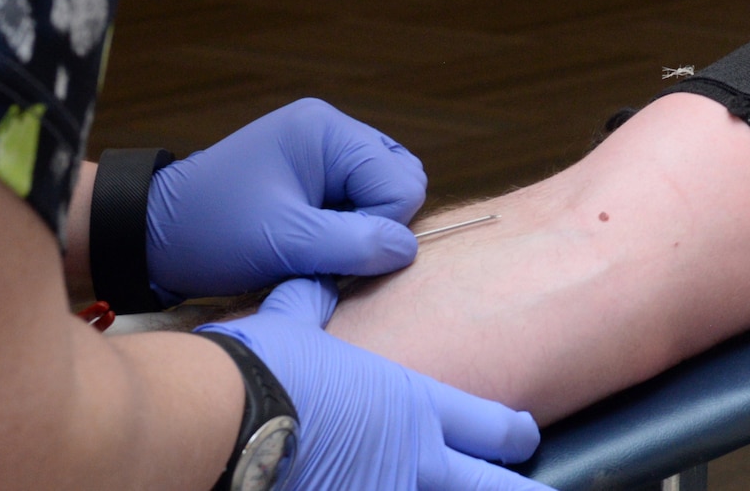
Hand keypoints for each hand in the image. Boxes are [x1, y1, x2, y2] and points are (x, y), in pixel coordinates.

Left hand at [148, 98, 427, 301]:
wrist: (149, 235)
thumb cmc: (210, 233)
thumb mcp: (282, 243)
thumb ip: (352, 244)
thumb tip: (406, 250)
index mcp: (325, 130)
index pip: (400, 182)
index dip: (378, 228)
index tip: (332, 255)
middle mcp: (331, 129)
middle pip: (400, 180)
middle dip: (373, 224)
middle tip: (324, 250)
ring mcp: (323, 149)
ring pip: (385, 191)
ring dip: (361, 228)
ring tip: (316, 246)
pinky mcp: (314, 171)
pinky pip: (360, 198)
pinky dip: (347, 226)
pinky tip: (312, 241)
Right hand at [202, 278, 551, 490]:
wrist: (224, 424)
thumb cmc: (262, 370)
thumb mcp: (294, 325)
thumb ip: (312, 305)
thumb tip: (313, 279)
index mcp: (413, 405)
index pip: (489, 423)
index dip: (514, 434)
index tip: (526, 438)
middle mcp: (413, 460)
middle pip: (491, 486)